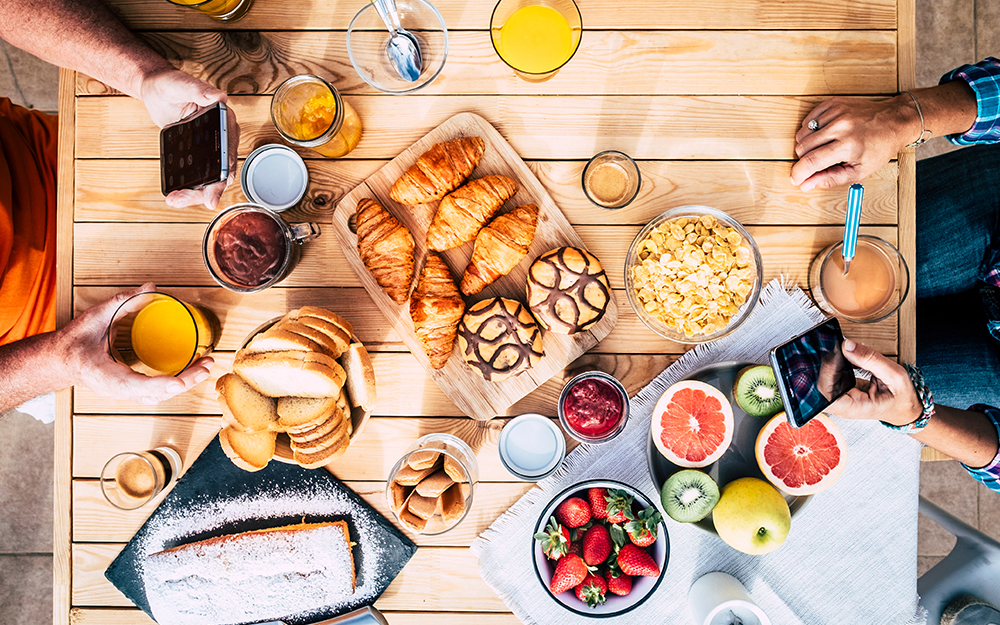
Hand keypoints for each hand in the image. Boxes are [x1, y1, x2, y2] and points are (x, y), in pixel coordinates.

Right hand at [59, 283, 213, 404]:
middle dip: (185, 382)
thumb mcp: (96, 317)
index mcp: (108, 376)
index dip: (161, 385)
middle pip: (157, 394)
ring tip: (204, 368)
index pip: (138, 386)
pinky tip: (189, 375)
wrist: (57, 361)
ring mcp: (124, 393)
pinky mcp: (128, 390)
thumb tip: (149, 287)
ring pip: (159, 396)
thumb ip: (123, 302)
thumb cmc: (72, 343)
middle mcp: (119, 390)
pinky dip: (173, 386)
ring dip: (183, 384)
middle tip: (206, 365)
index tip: (179, 381)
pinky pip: (155, 393)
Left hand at [139, 68, 240, 209]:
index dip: (225, 170)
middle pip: (222, 170)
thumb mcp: (181, 84)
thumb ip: (199, 89)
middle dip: (208, 189)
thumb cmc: (168, 84)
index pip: (230, 149)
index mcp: (225, 121)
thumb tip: (220, 96)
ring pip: (211, 178)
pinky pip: (199, 176)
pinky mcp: (200, 156)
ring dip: (196, 193)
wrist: (156, 91)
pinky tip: (176, 196)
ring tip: (175, 201)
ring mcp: (212, 149)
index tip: (219, 185)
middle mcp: (223, 137)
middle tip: (188, 200)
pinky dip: (189, 188)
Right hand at [789, 96, 919, 191]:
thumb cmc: (879, 147)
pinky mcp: (834, 103)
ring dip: (807, 144)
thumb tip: (806, 184)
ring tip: (822, 147)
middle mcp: (841, 127)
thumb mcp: (859, 171)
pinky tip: (823, 134)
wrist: (895, 120)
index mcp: (848, 146)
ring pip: (802, 133)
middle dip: (805, 160)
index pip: (810, 162)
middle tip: (817, 162)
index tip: (795, 179)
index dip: (798, 173)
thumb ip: (830, 179)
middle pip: (802, 147)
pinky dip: (810, 130)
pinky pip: (808, 119)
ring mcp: (837, 112)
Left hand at [825, 339, 921, 425]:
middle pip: (822, 381)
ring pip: (826, 375)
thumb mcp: (894, 377)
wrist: (905, 408)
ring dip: (835, 360)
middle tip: (843, 347)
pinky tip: (851, 356)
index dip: (827, 372)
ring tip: (850, 351)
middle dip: (831, 362)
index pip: (826, 393)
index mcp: (853, 408)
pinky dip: (840, 361)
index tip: (837, 353)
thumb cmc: (902, 398)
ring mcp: (841, 396)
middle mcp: (842, 404)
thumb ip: (870, 360)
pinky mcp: (842, 388)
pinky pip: (834, 373)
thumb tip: (847, 345)